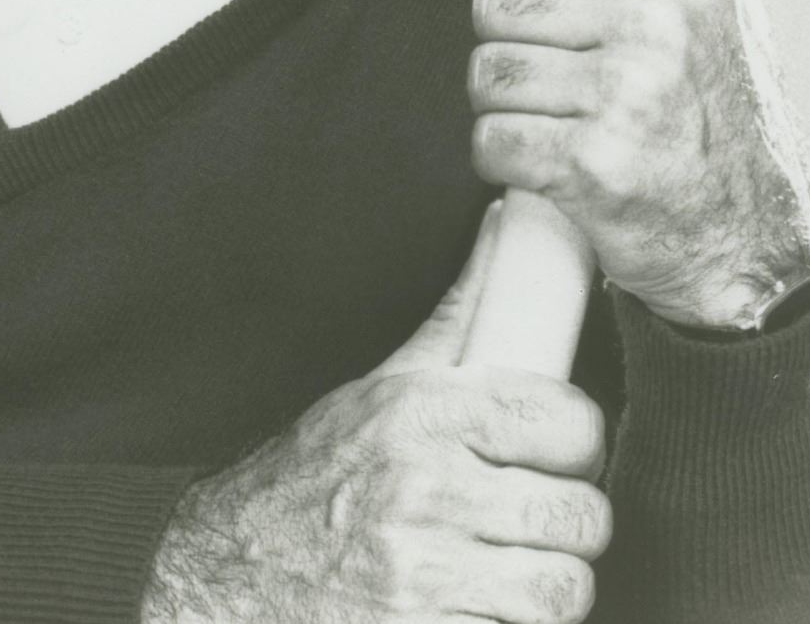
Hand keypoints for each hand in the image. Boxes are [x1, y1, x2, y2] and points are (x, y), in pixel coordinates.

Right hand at [142, 205, 610, 623]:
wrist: (230, 568)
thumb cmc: (318, 474)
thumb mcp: (380, 386)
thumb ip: (457, 314)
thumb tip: (510, 224)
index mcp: (423, 412)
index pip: (567, 422)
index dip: (578, 441)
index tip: (560, 452)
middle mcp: (425, 489)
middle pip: (579, 518)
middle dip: (568, 526)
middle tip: (537, 521)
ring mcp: (423, 576)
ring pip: (562, 592)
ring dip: (547, 589)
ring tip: (514, 571)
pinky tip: (479, 609)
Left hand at [469, 0, 809, 329]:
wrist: (753, 237)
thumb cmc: (715, 104)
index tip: (563, 0)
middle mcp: (661, 15)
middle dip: (512, 42)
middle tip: (562, 76)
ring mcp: (630, 91)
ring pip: (486, 71)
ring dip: (507, 106)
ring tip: (562, 121)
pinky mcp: (596, 165)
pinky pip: (488, 140)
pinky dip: (504, 162)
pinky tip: (553, 166)